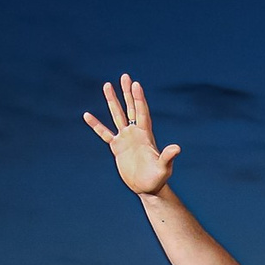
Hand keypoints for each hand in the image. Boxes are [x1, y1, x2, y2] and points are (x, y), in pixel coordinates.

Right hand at [83, 74, 180, 195]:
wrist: (148, 188)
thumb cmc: (158, 179)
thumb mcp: (164, 168)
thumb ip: (168, 157)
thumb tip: (177, 148)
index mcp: (146, 135)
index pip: (141, 112)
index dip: (139, 98)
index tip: (135, 84)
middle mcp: (135, 133)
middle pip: (130, 108)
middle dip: (127, 92)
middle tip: (124, 76)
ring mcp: (126, 139)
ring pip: (117, 115)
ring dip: (112, 101)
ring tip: (107, 85)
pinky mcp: (117, 147)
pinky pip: (104, 133)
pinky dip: (96, 125)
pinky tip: (87, 115)